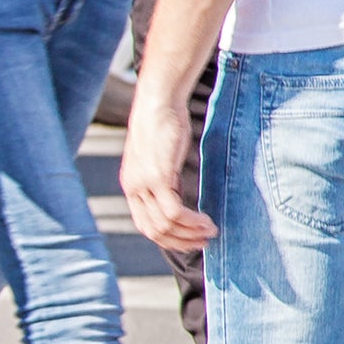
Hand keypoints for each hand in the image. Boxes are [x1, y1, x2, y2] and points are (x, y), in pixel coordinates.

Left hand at [120, 80, 212, 252]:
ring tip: (211, 231)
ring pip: (165, 225)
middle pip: (154, 231)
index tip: (190, 239)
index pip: (146, 225)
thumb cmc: (164, 124)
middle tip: (204, 242)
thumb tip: (178, 196)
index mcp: (132, 187)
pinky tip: (206, 221)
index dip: (169, 238)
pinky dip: (191, 222)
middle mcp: (133, 189)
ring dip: (190, 233)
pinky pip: (174, 212)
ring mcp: (144, 185)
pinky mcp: (158, 177)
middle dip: (181, 242)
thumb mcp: (161, 158)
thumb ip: (164, 179)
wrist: (158, 102)